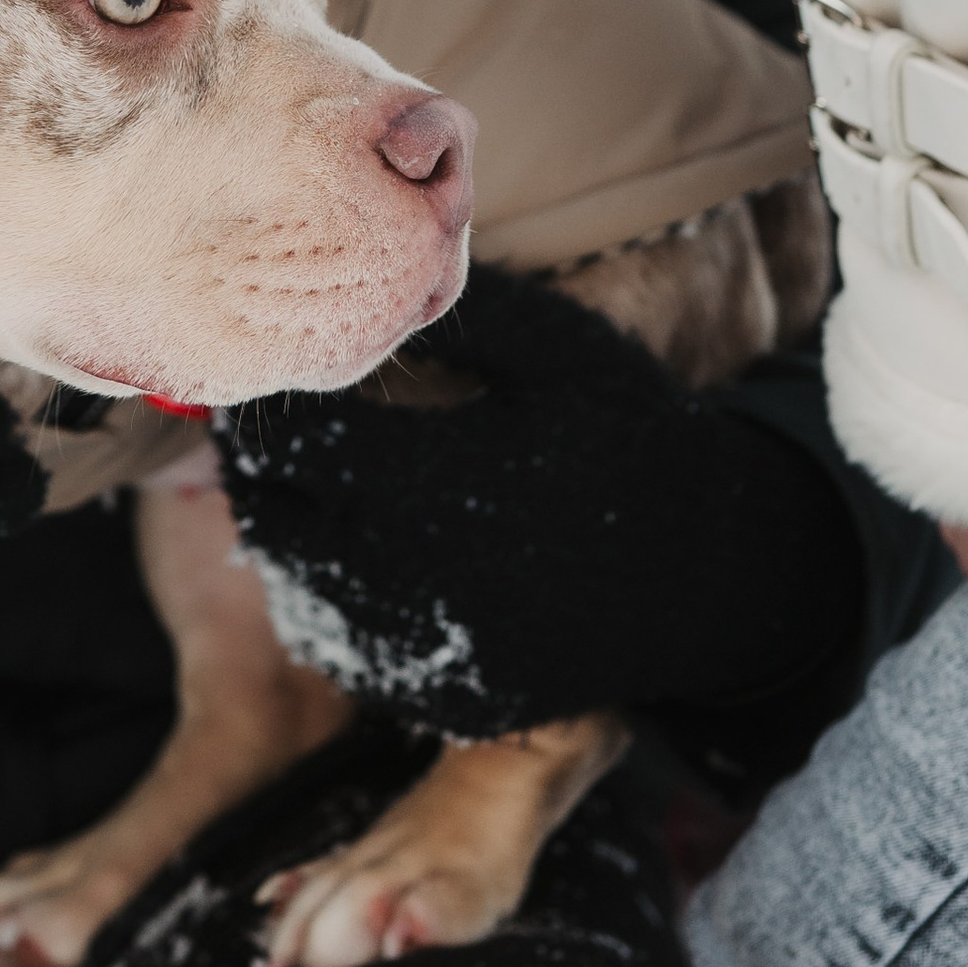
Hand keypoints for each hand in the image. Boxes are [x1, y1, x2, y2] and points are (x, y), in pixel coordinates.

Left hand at [217, 267, 863, 745]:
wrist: (722, 574)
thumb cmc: (635, 439)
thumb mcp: (562, 351)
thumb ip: (463, 314)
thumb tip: (378, 272)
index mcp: (440, 476)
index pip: (305, 446)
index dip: (266, 419)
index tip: (250, 391)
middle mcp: (424, 570)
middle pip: (283, 527)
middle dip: (259, 483)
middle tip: (246, 449)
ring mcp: (439, 645)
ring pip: (308, 596)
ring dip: (283, 547)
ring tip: (279, 501)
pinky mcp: (456, 694)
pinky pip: (360, 655)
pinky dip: (334, 612)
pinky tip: (341, 570)